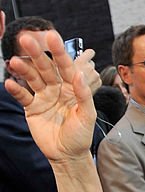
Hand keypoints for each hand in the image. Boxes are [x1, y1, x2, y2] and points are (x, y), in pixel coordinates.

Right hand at [5, 30, 99, 162]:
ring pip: (32, 79)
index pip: (65, 66)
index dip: (59, 52)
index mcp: (72, 87)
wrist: (68, 155)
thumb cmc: (81, 135)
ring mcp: (43, 97)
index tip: (52, 36)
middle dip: (36, 54)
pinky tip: (9, 83)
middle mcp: (57, 88)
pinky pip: (23, 96)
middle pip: (45, 68)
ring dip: (23, 70)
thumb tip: (78, 75)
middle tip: (26, 39)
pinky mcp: (32, 107)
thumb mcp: (87, 115)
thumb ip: (84, 95)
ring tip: (13, 61)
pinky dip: (16, 90)